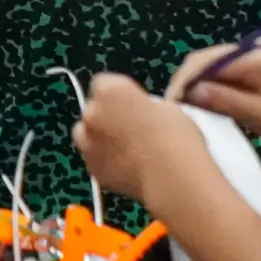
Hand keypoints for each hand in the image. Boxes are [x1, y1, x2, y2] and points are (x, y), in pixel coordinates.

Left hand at [72, 73, 204, 210]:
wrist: (171, 176)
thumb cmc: (175, 138)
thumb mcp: (165, 107)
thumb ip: (142, 105)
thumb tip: (140, 113)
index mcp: (110, 90)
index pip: (103, 83)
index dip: (117, 93)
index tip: (129, 102)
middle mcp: (92, 113)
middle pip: (92, 109)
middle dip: (106, 116)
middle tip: (130, 127)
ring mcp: (88, 143)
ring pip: (85, 135)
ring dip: (99, 137)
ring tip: (125, 147)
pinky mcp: (93, 169)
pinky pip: (94, 160)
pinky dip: (104, 161)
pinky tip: (126, 165)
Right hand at [166, 44, 260, 158]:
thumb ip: (228, 102)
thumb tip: (191, 92)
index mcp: (259, 58)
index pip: (209, 61)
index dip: (185, 81)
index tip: (171, 107)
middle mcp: (255, 52)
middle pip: (207, 61)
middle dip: (187, 84)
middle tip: (174, 114)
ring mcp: (255, 60)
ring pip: (213, 70)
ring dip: (197, 89)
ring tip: (184, 114)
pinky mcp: (256, 72)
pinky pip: (224, 78)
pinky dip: (211, 92)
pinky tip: (204, 111)